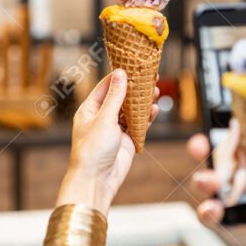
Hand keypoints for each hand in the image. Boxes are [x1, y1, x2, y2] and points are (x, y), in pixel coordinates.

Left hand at [56, 69, 158, 212]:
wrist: (97, 180)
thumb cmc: (93, 150)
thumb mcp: (104, 119)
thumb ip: (115, 96)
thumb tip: (120, 74)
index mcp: (90, 109)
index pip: (106, 86)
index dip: (121, 75)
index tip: (134, 64)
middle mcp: (102, 117)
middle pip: (121, 96)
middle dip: (136, 87)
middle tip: (151, 76)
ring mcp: (115, 128)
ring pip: (132, 109)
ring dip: (143, 101)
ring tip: (155, 90)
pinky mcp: (126, 139)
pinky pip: (139, 124)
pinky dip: (146, 117)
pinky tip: (154, 109)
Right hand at [187, 136, 245, 245]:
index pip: (245, 133)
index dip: (228, 125)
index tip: (220, 121)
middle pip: (219, 154)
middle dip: (202, 146)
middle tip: (201, 145)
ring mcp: (245, 196)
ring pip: (210, 183)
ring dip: (202, 179)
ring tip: (212, 181)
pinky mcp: (242, 220)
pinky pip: (215, 215)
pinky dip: (207, 211)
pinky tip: (214, 208)